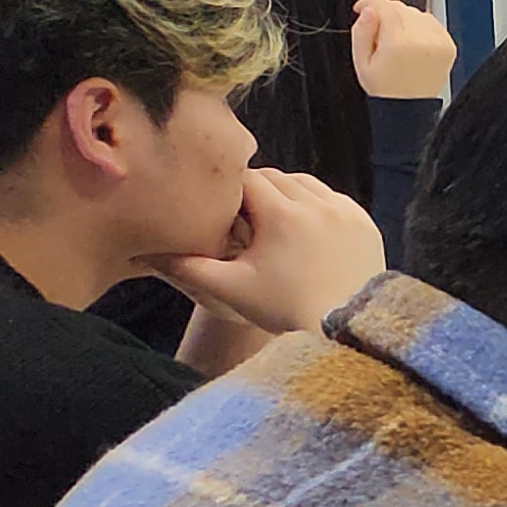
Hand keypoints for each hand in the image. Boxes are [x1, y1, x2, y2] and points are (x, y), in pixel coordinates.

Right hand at [150, 167, 384, 335]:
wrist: (348, 330)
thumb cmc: (286, 310)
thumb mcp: (231, 288)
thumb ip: (186, 267)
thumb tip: (141, 253)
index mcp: (283, 214)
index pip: (246, 178)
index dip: (229, 190)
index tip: (222, 209)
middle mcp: (318, 205)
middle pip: (276, 177)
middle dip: (256, 190)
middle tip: (244, 217)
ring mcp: (346, 212)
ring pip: (306, 184)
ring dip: (286, 194)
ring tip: (273, 222)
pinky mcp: (366, 222)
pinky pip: (333, 199)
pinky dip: (316, 206)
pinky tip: (304, 229)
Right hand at [349, 0, 455, 99]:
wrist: (409, 108)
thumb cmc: (385, 88)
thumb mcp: (361, 61)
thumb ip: (361, 31)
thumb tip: (368, 11)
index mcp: (398, 44)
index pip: (385, 6)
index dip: (370, 3)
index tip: (361, 7)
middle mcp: (421, 41)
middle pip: (401, 8)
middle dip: (385, 13)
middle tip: (377, 31)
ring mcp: (438, 43)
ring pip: (417, 13)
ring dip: (403, 18)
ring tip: (394, 39)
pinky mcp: (448, 46)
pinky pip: (432, 22)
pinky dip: (420, 25)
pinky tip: (411, 40)